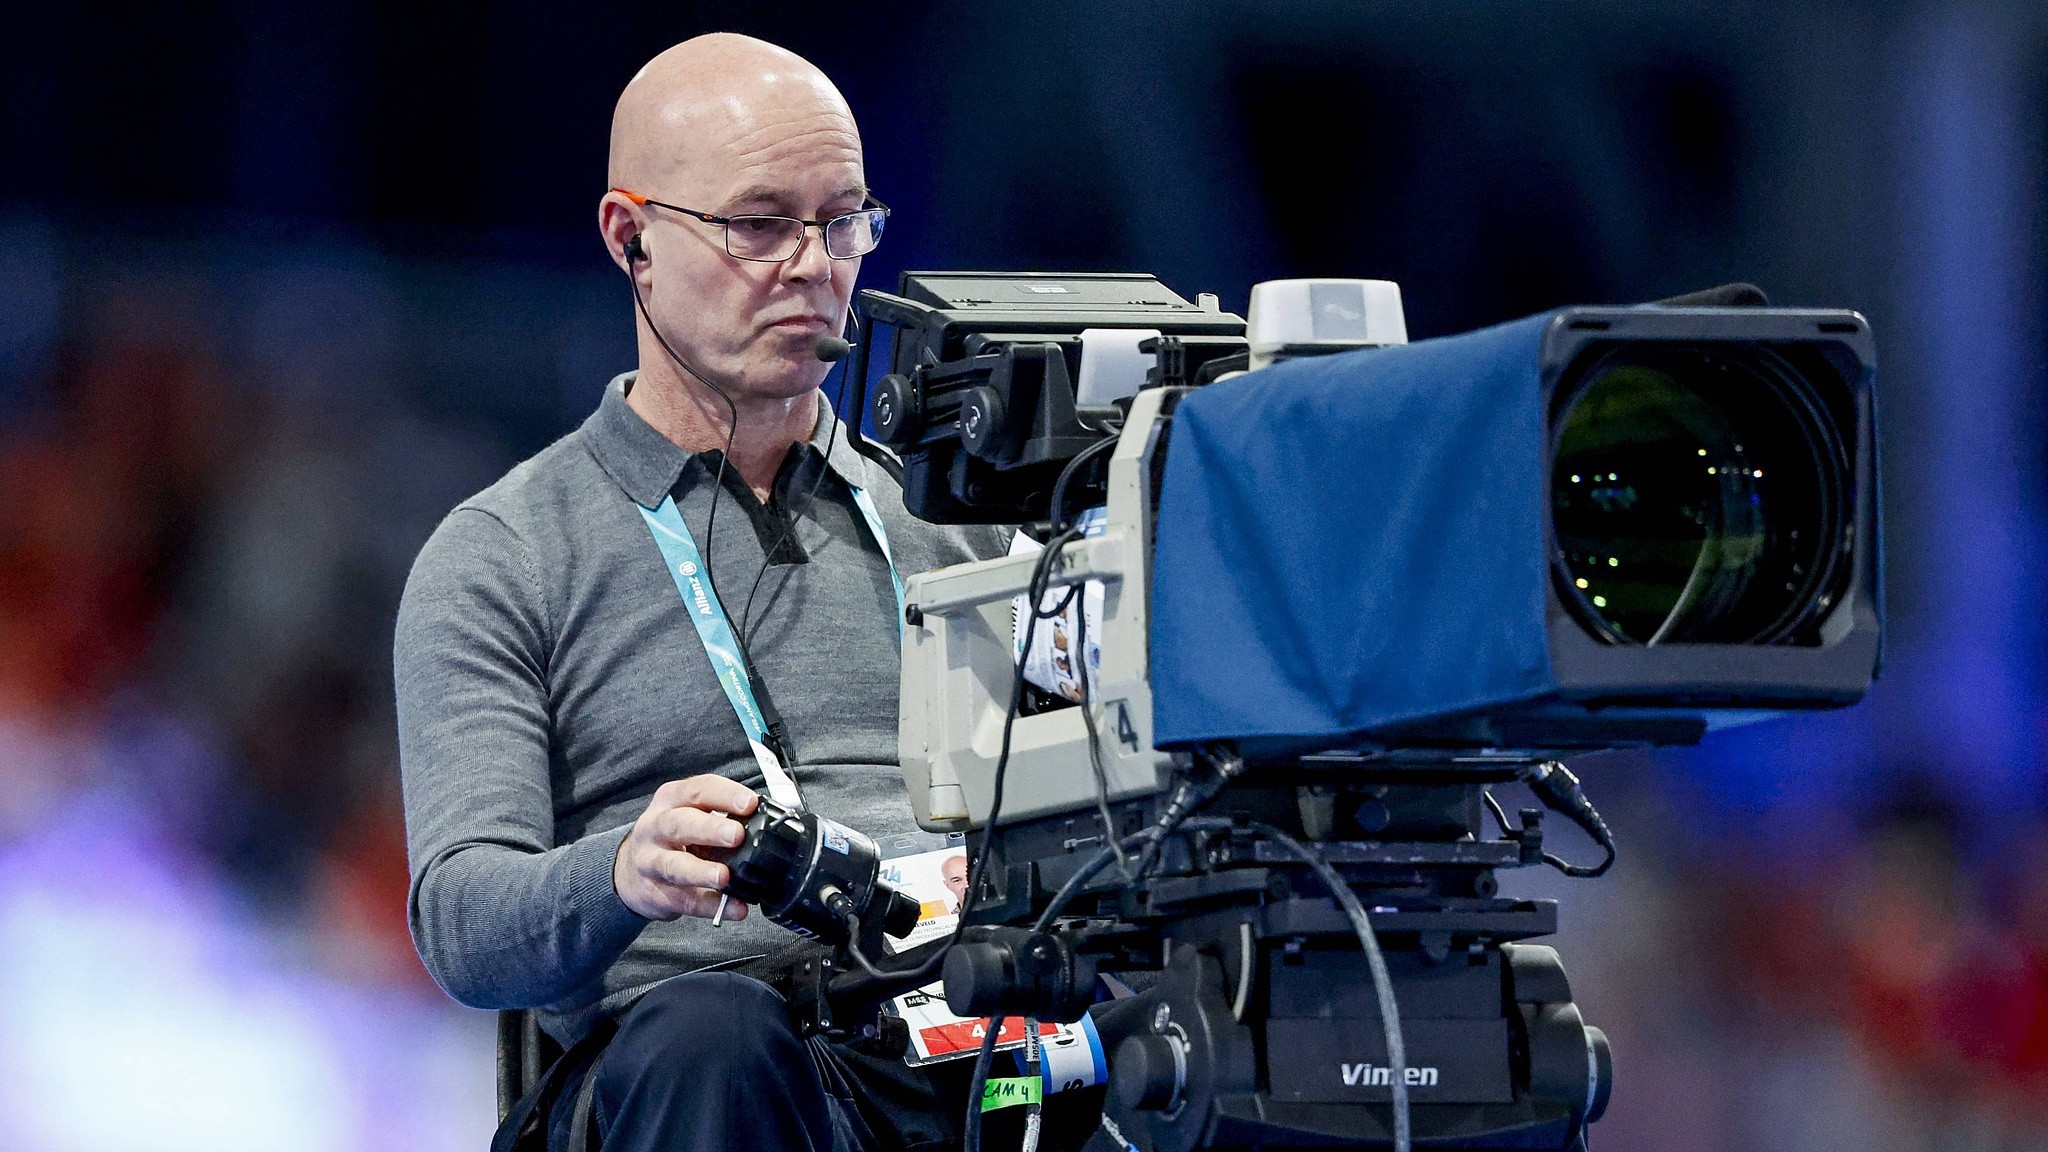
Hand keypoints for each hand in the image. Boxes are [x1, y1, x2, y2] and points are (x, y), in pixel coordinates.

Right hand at [613, 775, 760, 920]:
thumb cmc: (669, 838)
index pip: (697, 791)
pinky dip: (710, 906)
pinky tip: (731, 907)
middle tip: (736, 835)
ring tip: (725, 877)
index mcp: (671, 801)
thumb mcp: (688, 814)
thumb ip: (720, 815)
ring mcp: (651, 862)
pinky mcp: (654, 893)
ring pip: (675, 866)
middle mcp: (656, 828)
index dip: (725, 795)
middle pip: (680, 824)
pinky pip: (684, 900)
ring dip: (702, 871)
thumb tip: (765, 822)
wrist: (629, 872)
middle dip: (710, 829)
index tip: (750, 803)